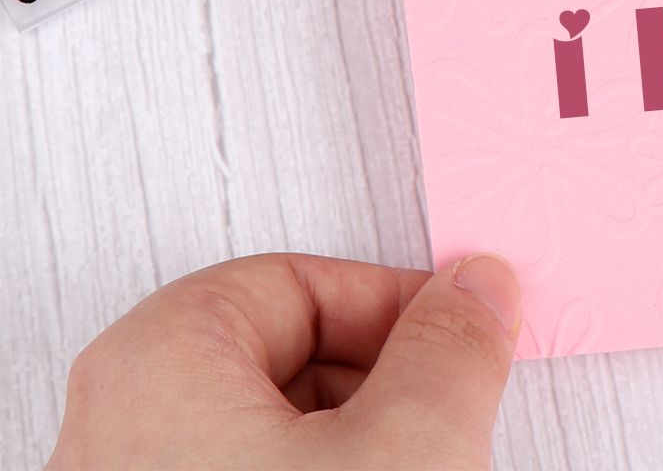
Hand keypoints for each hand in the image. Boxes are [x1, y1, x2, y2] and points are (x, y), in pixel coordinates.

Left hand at [47, 251, 520, 469]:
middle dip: (381, 388)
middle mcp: (116, 429)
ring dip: (355, 449)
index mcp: (158, 360)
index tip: (460, 336)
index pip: (310, 281)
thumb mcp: (407, 447)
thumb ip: (454, 346)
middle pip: (291, 357)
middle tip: (436, 428)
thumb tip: (479, 292)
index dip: (404, 307)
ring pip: (272, 438)